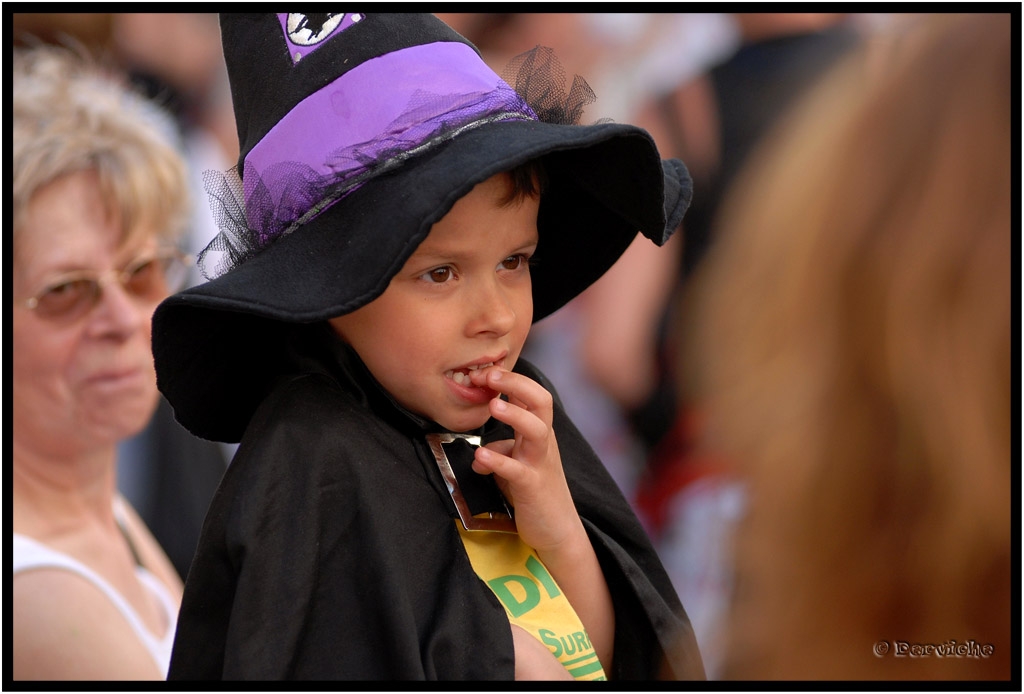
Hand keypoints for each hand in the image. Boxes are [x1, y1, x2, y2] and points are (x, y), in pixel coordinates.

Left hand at [468, 366, 614, 669]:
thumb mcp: (515, 465)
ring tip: (492, 406)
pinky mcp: (534, 488)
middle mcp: (544, 443)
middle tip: (490, 374)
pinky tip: (480, 457)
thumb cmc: (534, 493)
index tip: (485, 371)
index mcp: (540, 433)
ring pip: (535, 430)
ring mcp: (541, 464)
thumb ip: (499, 451)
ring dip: (513, 415)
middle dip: (516, 384)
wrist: (557, 532)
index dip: (511, 380)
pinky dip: (498, 461)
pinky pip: (518, 470)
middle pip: (541, 402)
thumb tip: (478, 449)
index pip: (533, 394)